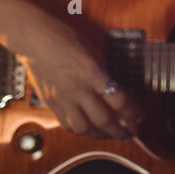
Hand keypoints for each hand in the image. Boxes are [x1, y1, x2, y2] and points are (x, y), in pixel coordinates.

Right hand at [13, 13, 143, 139]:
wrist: (34, 39)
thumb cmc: (65, 38)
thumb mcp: (93, 51)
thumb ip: (104, 72)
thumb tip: (116, 90)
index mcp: (93, 74)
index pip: (119, 101)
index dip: (133, 112)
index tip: (139, 117)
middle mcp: (78, 90)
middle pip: (103, 120)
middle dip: (120, 130)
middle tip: (129, 135)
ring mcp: (63, 98)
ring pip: (84, 128)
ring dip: (100, 135)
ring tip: (109, 135)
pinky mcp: (51, 103)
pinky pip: (67, 124)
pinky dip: (80, 130)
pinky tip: (88, 129)